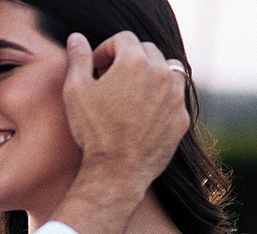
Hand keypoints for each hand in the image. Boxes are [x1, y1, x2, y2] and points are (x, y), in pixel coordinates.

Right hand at [62, 31, 189, 194]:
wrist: (117, 172)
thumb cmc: (93, 131)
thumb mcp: (75, 91)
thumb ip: (78, 58)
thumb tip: (77, 38)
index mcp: (135, 62)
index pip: (123, 39)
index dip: (106, 49)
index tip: (96, 66)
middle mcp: (161, 74)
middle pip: (147, 51)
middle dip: (128, 59)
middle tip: (111, 79)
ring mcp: (175, 97)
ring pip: (167, 71)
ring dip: (150, 75)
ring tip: (131, 93)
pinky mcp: (181, 119)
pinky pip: (174, 98)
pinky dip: (161, 99)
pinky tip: (143, 114)